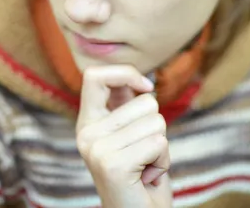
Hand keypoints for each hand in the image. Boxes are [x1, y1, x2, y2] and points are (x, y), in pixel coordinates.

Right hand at [76, 65, 170, 207]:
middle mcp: (86, 134)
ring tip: (145, 165)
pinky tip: (148, 175)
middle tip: (143, 153)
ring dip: (162, 146)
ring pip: (156, 122)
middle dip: (157, 126)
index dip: (125, 73)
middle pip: (145, 101)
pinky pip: (159, 143)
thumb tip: (141, 80)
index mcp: (87, 122)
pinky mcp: (113, 164)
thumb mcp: (130, 135)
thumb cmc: (140, 176)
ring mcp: (97, 149)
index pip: (94, 75)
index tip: (145, 87)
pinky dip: (163, 160)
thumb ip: (127, 108)